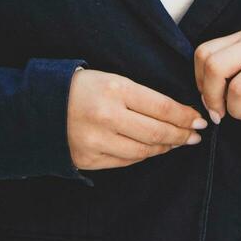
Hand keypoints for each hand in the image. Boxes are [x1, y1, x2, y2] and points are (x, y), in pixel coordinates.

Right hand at [66, 67, 209, 172]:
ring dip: (165, 147)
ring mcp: (96, 140)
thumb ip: (142, 95)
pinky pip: (126, 161)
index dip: (184, 115)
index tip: (199, 119)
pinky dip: (143, 155)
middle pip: (156, 132)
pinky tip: (152, 149)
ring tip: (176, 142)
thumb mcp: (112, 79)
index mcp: (115, 89)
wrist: (41, 105)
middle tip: (194, 135)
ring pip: (143, 150)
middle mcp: (106, 116)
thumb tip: (177, 113)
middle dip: (181, 135)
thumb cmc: (83, 88)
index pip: (162, 106)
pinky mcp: (88, 159)